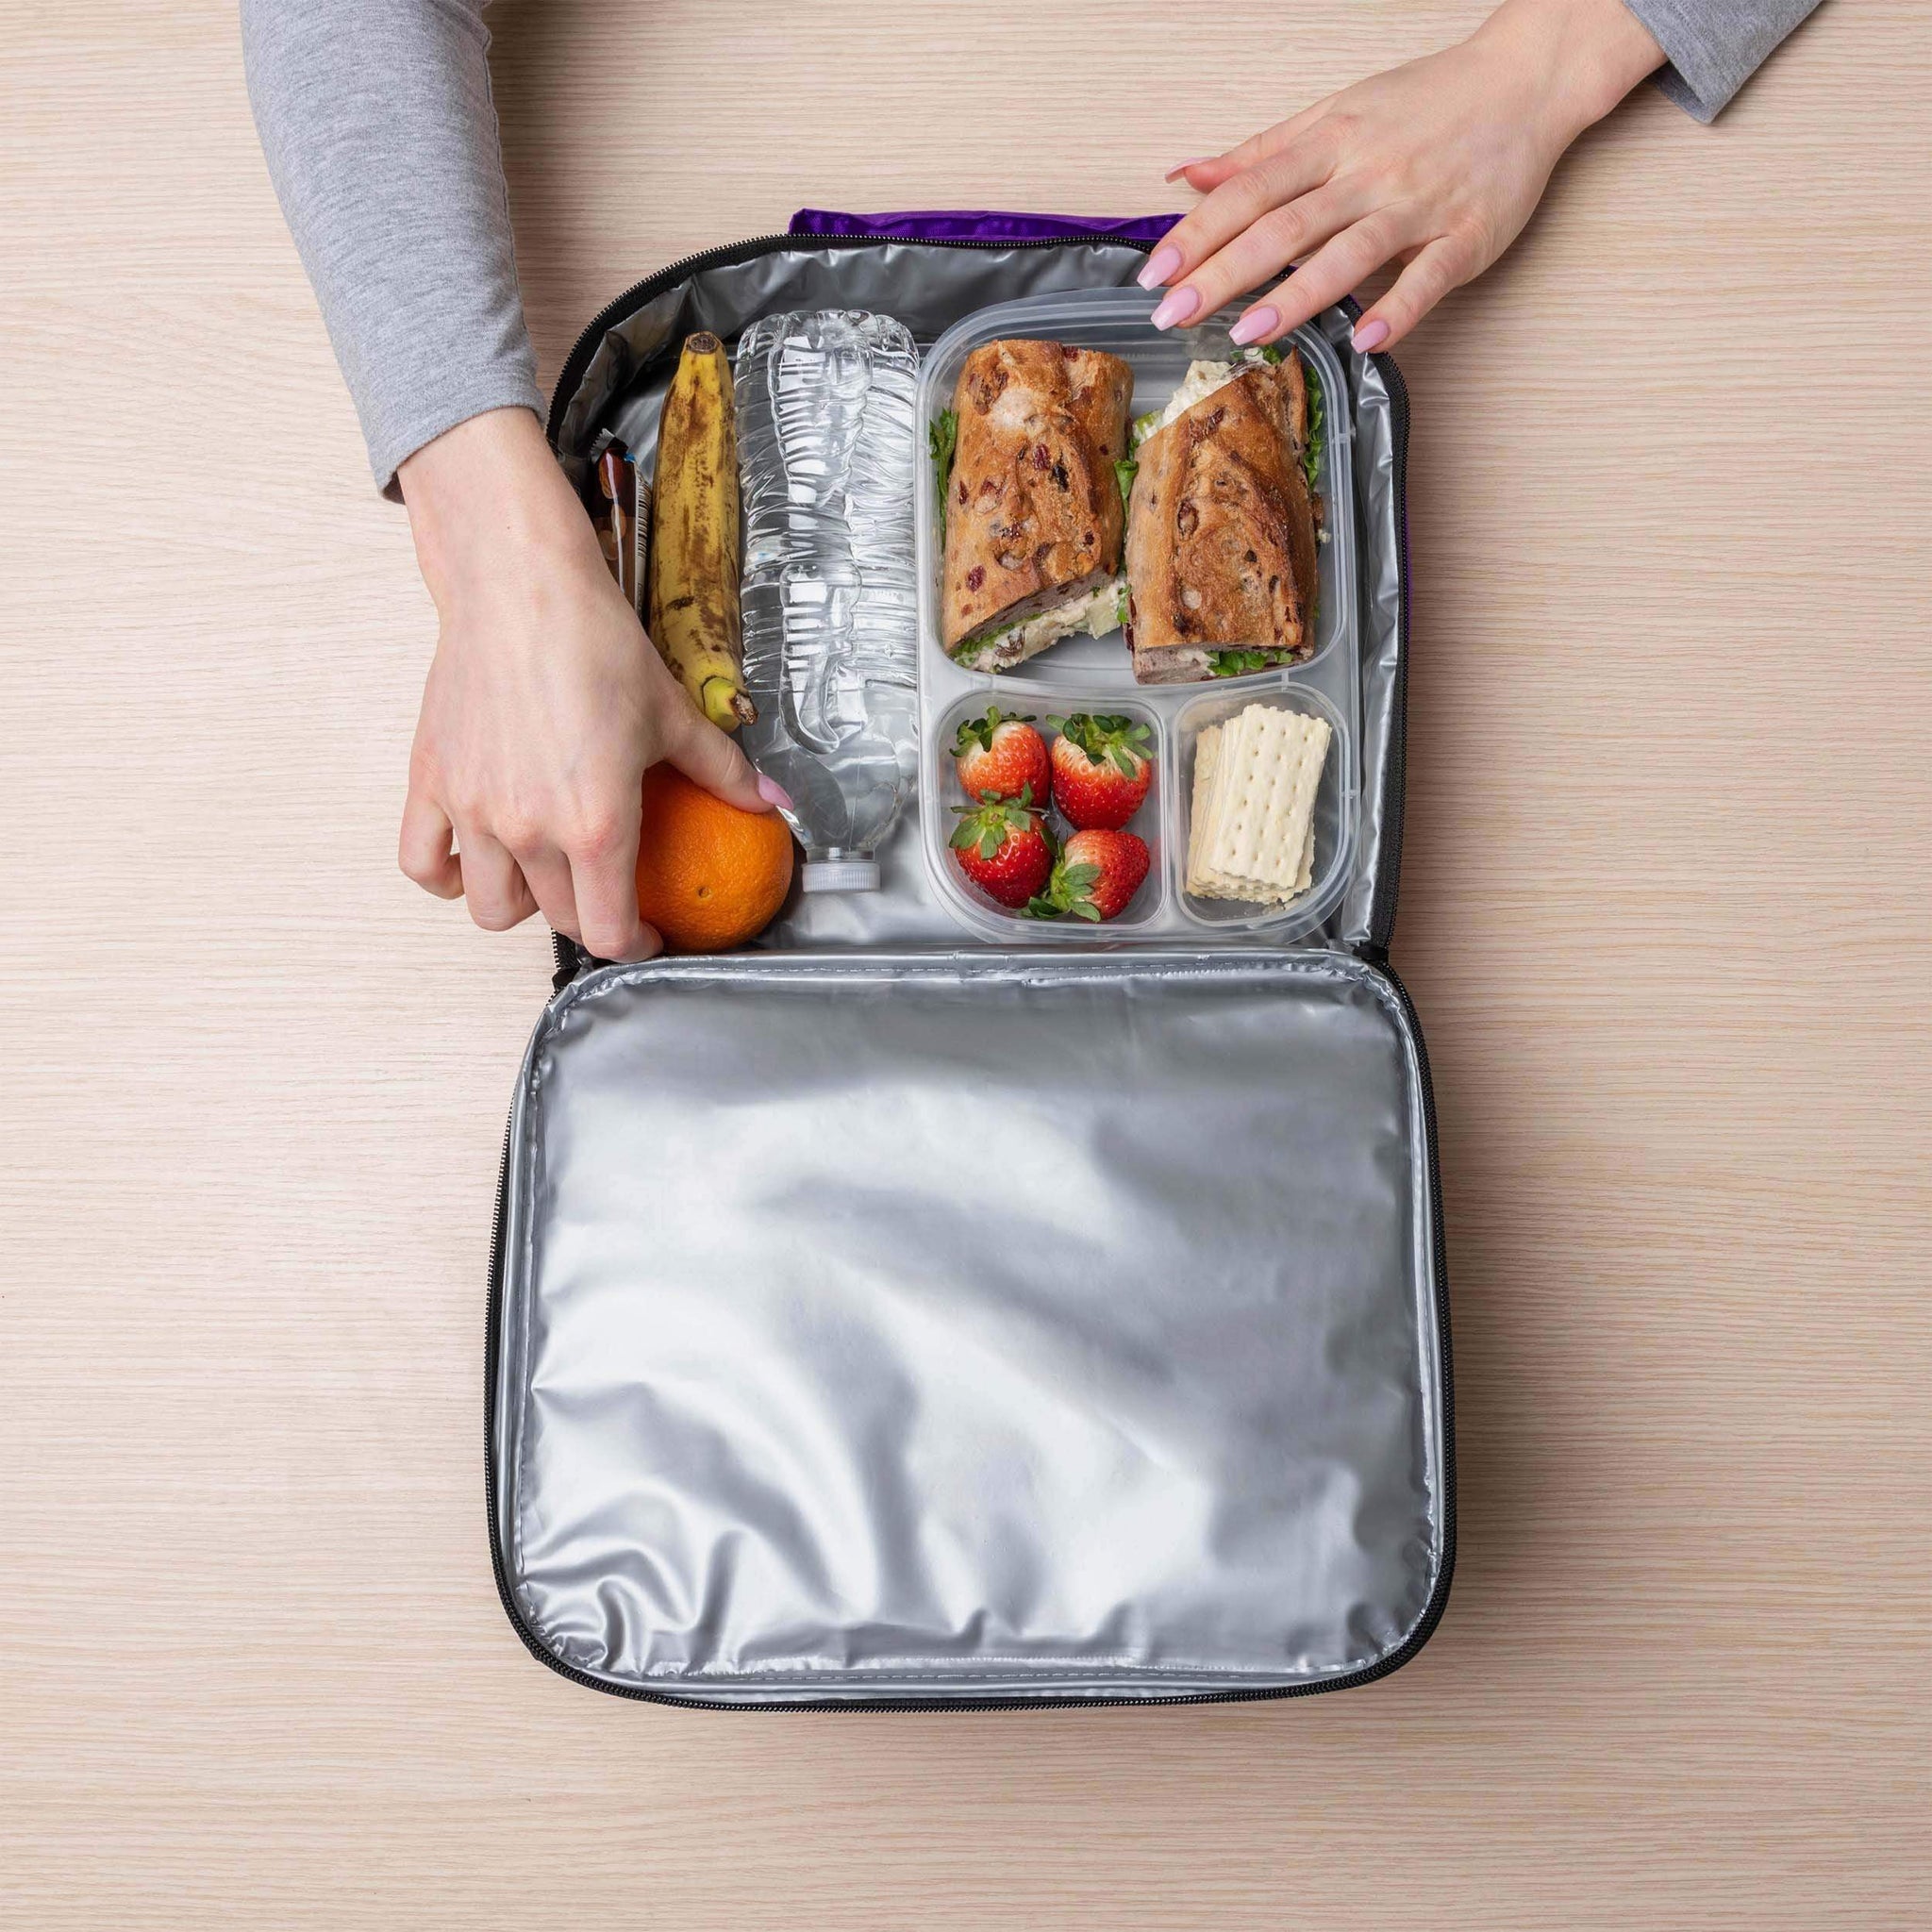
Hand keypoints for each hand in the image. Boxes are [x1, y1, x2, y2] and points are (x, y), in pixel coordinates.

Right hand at [396, 408, 777, 959]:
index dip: (635, 946)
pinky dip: (446, 877)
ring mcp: (473, 813)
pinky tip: (475, 863)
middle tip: (607, 892)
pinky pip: (424, 865)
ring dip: (523, 904)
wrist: (519, 589)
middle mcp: (528, 830)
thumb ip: (722, 770)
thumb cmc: (595, 645)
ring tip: (545, 875)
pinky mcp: (432, 785)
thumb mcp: (673, 714)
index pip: (607, 931)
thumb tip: (773, 801)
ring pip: (490, 907)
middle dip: (590, 917)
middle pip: (558, 919)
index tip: (646, 935)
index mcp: (595, 824)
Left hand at [1143, 0, 1663, 351]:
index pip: (1250, 191)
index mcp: (1331, 142)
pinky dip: (1400, 308)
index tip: (1156, 271)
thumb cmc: (1425, 101)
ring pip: (1348, 252)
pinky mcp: (1466, 236)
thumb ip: (1260, 153)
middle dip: (1223, 270)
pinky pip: (1429, 276)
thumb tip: (1188, 175)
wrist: (1524, 79)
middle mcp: (1367, 173)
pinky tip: (1368, 339)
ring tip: (1247, 331)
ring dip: (1296, 294)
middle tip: (1172, 312)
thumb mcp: (1335, 112)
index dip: (1198, 232)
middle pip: (1284, 225)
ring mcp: (1417, 205)